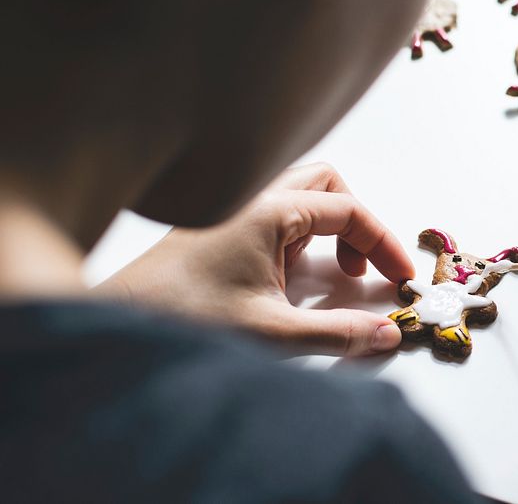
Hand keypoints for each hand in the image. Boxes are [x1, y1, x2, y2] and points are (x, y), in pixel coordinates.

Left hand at [95, 163, 413, 355]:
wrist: (115, 323)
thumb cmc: (185, 318)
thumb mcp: (272, 332)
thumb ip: (338, 333)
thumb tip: (388, 334)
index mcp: (269, 210)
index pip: (349, 211)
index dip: (384, 243)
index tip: (400, 278)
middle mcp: (253, 198)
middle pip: (327, 185)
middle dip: (356, 223)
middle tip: (362, 268)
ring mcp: (234, 211)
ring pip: (301, 196)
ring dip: (328, 227)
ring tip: (332, 272)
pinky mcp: (220, 229)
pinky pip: (277, 215)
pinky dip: (302, 237)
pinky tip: (293, 277)